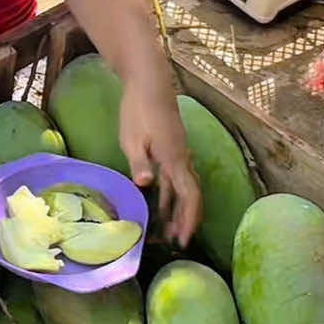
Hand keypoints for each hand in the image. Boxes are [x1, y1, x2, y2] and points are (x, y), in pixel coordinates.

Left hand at [118, 76, 200, 246]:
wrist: (149, 82)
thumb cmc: (138, 109)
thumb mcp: (132, 138)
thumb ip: (139, 162)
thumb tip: (145, 184)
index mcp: (174, 159)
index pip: (189, 196)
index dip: (188, 219)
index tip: (183, 239)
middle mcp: (182, 158)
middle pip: (191, 195)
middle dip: (186, 219)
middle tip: (178, 241)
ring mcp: (178, 152)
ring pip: (184, 187)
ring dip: (179, 208)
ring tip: (170, 229)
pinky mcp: (172, 148)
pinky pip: (177, 177)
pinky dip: (173, 193)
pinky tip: (163, 201)